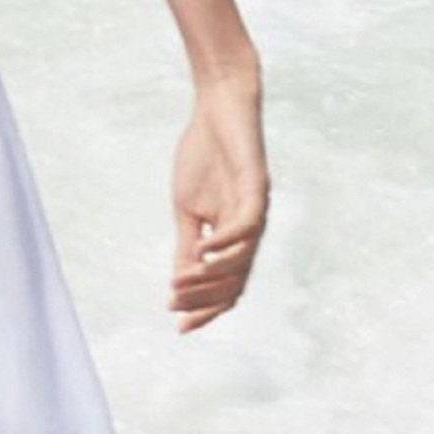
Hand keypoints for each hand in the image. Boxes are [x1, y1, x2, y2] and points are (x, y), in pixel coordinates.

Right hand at [169, 71, 268, 333]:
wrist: (218, 108)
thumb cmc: (203, 155)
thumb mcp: (187, 209)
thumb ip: (187, 245)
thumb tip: (180, 285)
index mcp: (234, 237)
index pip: (226, 286)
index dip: (205, 309)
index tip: (179, 326)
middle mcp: (251, 230)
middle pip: (236, 282)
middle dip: (205, 301)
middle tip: (175, 308)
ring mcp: (257, 210)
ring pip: (242, 261)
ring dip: (210, 278)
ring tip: (180, 284)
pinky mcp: (257, 187)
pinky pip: (247, 226)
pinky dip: (225, 243)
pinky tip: (202, 249)